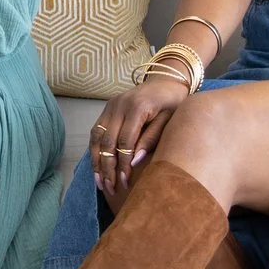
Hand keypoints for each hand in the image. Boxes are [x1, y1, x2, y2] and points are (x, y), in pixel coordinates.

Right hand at [91, 77, 187, 200]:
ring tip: (100, 182)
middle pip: (108, 141)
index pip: (125, 141)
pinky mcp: (107, 108)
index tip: (125, 182)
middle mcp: (119, 105)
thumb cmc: (172, 103)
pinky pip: (96, 132)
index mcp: (137, 107)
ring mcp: (110, 106)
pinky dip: (95, 150)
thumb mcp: (168, 120)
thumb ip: (151, 139)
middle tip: (110, 187)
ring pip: (97, 138)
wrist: (166, 80)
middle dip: (107, 167)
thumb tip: (135, 162)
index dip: (123, 163)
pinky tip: (97, 166)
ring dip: (97, 161)